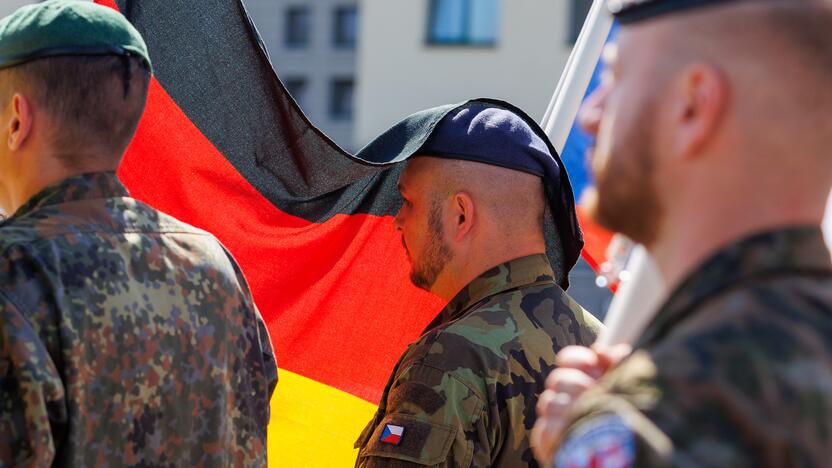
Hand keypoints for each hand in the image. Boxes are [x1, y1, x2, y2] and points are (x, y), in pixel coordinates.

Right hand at [531, 344, 630, 464]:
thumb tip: (610, 349)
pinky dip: (557, 430)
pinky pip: (543, 429)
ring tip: (586, 415)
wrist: (619, 456)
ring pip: (548, 402)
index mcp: (583, 381)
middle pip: (556, 379)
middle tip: (592, 392)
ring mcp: (552, 418)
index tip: (594, 361)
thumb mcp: (622, 388)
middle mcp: (564, 397)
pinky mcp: (545, 440)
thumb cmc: (621, 422)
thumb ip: (618, 366)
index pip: (567, 360)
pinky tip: (573, 430)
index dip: (577, 358)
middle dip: (576, 383)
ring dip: (569, 408)